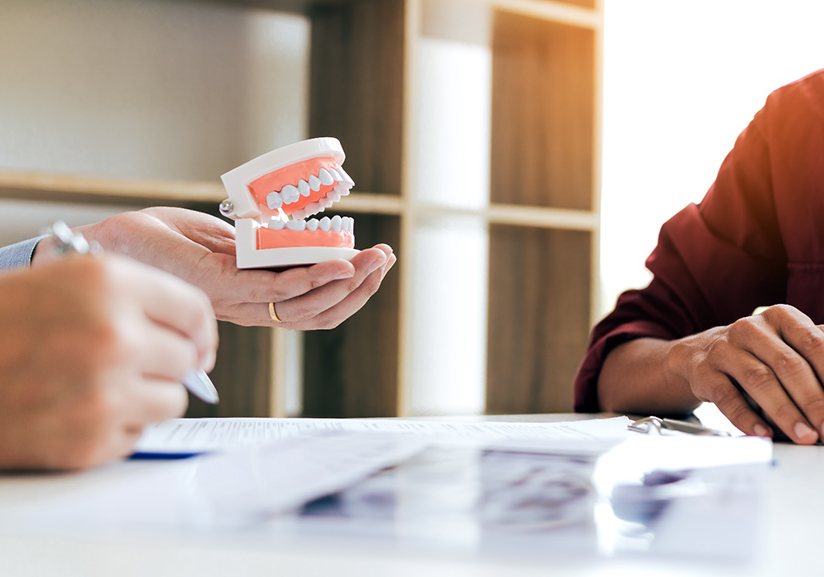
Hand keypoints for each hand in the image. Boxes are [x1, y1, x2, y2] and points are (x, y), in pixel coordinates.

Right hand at [0, 255, 216, 469]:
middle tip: (130, 362)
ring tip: (99, 384)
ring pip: (171, 400)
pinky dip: (117, 426)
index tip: (196, 342)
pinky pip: (137, 433)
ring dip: (145, 395)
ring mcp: (104, 392)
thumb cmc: (1, 324)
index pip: (195, 311)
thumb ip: (136, 298)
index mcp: (109, 284)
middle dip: (165, 361)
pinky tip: (78, 409)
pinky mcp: (90, 440)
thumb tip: (194, 334)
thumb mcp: (67, 281)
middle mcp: (114, 336)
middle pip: (187, 358)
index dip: (200, 329)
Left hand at [55, 207, 395, 328]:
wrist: (108, 241)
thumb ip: (258, 246)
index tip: (376, 262)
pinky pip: (276, 289)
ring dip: (347, 284)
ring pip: (306, 305)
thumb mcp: (220, 239)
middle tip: (387, 260)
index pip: (314, 305)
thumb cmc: (158, 240)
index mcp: (254, 296)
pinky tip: (338, 264)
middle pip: (319, 310)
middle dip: (360, 288)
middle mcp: (251, 305)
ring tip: (376, 260)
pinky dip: (312, 279)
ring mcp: (238, 298)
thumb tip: (296, 241)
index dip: (350, 290)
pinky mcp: (221, 284)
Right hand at [668, 304, 823, 443]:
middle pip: (788, 365)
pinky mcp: (703, 371)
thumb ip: (818, 356)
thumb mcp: (788, 345)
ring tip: (804, 436)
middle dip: (814, 401)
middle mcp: (751, 328)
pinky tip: (764, 433)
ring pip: (759, 380)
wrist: (700, 354)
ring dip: (785, 412)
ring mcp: (724, 349)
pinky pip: (726, 396)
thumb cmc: (757, 354)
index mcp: (781, 317)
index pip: (814, 344)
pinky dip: (746, 417)